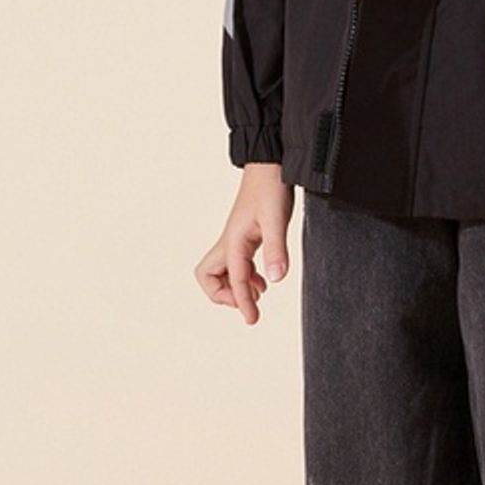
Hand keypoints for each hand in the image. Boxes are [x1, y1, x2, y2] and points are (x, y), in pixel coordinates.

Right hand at [193, 164, 294, 325]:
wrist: (269, 163)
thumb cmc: (271, 187)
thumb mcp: (277, 219)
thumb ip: (276, 249)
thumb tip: (277, 280)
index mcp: (233, 241)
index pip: (234, 280)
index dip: (242, 303)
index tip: (253, 321)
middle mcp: (229, 242)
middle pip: (208, 277)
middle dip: (222, 295)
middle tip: (247, 302)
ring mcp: (235, 240)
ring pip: (221, 272)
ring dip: (235, 287)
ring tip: (259, 294)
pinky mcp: (245, 236)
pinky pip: (236, 265)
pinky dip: (245, 277)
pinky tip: (264, 280)